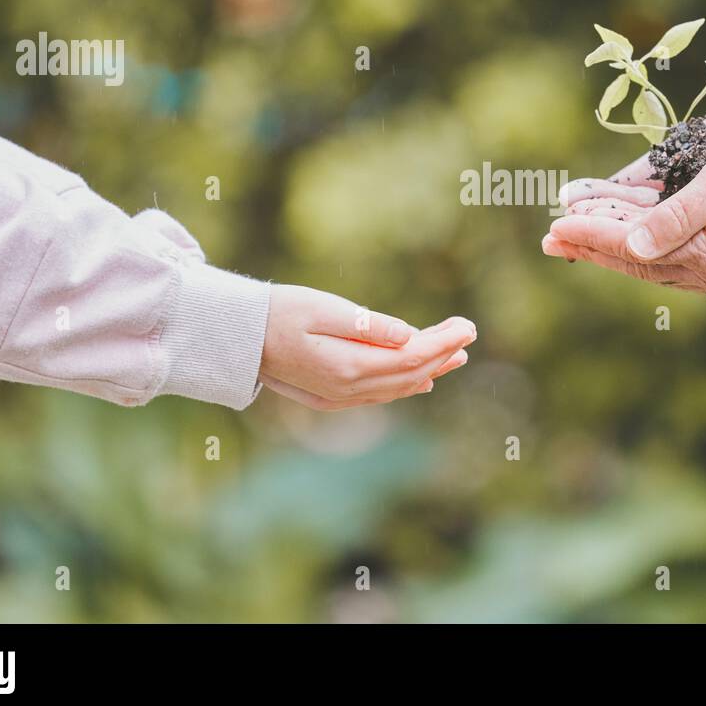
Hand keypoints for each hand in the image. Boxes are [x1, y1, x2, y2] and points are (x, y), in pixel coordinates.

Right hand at [259, 285, 476, 409]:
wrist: (237, 338)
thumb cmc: (277, 313)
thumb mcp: (323, 308)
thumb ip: (368, 325)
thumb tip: (409, 335)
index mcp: (347, 366)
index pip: (411, 357)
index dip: (443, 343)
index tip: (467, 326)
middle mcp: (346, 389)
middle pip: (410, 375)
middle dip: (442, 354)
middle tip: (468, 333)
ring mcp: (338, 397)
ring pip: (397, 388)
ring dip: (429, 370)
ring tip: (456, 354)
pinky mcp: (331, 397)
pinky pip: (379, 394)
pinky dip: (405, 384)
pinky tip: (422, 378)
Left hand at [542, 114, 705, 299]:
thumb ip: (678, 213)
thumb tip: (635, 246)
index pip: (640, 250)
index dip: (594, 235)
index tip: (556, 223)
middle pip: (645, 262)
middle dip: (595, 245)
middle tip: (551, 237)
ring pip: (661, 262)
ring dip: (617, 244)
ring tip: (574, 232)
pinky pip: (682, 258)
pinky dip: (649, 243)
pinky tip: (621, 231)